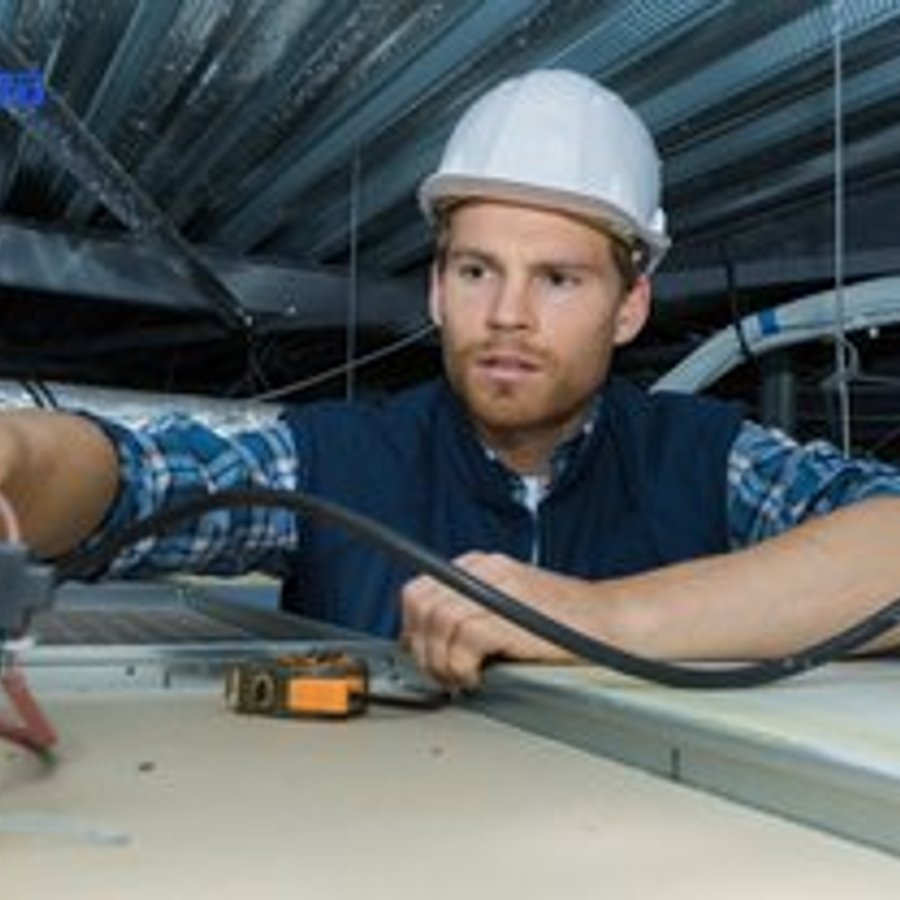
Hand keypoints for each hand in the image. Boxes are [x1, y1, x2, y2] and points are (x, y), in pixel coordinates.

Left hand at [400, 551, 585, 690]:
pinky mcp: (509, 614)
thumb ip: (471, 612)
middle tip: (442, 672)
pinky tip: (477, 677)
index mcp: (481, 566)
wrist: (610, 620)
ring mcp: (497, 589)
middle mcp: (484, 570)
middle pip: (421, 604)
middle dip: (422, 647)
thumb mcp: (509, 605)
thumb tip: (427, 640)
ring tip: (461, 677)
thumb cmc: (564, 622)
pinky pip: (462, 640)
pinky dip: (461, 666)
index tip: (422, 653)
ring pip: (437, 622)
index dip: (413, 628)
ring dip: (441, 661)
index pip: (419, 589)